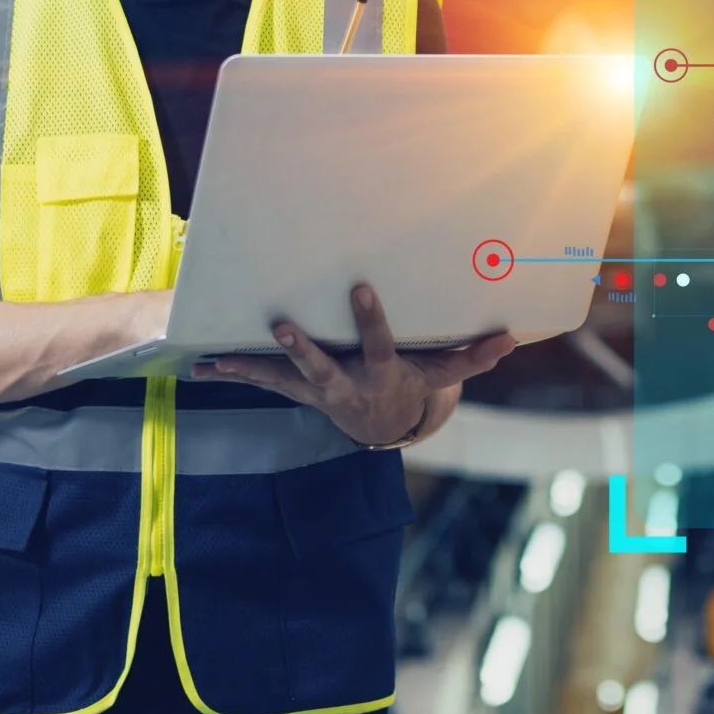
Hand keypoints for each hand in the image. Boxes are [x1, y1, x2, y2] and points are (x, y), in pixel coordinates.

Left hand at [203, 283, 516, 446]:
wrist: (380, 426)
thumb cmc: (412, 385)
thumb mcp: (443, 373)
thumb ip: (474, 357)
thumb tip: (513, 339)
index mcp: (381, 373)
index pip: (378, 345)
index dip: (371, 320)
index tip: (362, 288)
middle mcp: (345, 384)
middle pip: (321, 368)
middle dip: (301, 349)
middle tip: (281, 326)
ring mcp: (315, 391)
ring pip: (281, 379)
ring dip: (251, 367)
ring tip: (217, 357)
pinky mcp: (295, 390)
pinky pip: (261, 381)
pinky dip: (232, 371)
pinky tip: (199, 364)